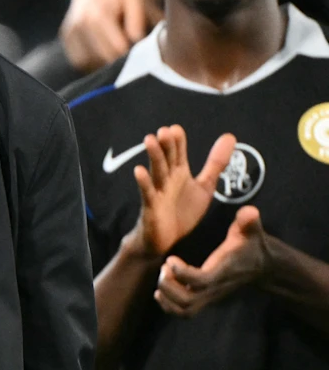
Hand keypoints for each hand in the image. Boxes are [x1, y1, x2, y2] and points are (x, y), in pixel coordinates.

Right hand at [60, 0, 147, 72]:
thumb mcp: (133, 0)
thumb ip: (137, 20)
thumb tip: (136, 41)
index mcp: (97, 15)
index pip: (116, 48)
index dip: (128, 53)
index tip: (135, 50)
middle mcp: (79, 25)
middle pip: (102, 57)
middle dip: (116, 59)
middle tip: (125, 51)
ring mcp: (69, 33)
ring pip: (89, 62)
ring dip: (102, 61)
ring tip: (111, 48)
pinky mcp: (65, 40)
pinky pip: (79, 61)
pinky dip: (91, 60)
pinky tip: (99, 49)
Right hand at [125, 125, 236, 258]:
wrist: (166, 240)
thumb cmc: (182, 211)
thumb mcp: (205, 186)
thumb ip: (215, 163)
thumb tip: (230, 136)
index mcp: (179, 174)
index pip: (178, 154)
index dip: (178, 142)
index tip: (176, 129)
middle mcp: (167, 180)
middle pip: (167, 159)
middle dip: (166, 146)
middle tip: (164, 131)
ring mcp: (158, 192)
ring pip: (156, 172)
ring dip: (153, 156)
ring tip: (150, 140)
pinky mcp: (151, 207)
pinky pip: (147, 193)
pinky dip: (144, 182)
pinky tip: (139, 171)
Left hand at [156, 205, 269, 316]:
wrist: (262, 265)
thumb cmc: (251, 245)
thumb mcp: (250, 230)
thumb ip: (248, 221)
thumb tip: (249, 212)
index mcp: (222, 272)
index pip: (200, 281)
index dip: (181, 272)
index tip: (170, 258)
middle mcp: (215, 288)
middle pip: (187, 301)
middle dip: (169, 285)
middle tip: (164, 268)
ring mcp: (210, 296)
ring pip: (185, 310)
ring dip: (167, 297)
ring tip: (163, 277)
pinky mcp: (205, 299)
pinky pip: (184, 312)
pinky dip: (168, 306)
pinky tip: (161, 290)